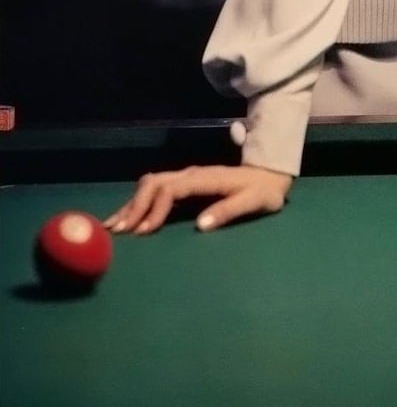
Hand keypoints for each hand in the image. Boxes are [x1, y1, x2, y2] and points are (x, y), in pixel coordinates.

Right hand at [104, 164, 293, 234]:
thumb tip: (201, 226)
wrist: (270, 173)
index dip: (155, 209)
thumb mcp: (254, 202)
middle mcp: (191, 174)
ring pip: (151, 184)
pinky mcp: (185, 184)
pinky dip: (139, 202)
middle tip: (118, 232)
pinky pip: (156, 189)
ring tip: (115, 226)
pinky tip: (129, 218)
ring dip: (133, 203)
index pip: (172, 189)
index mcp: (206, 179)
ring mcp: (187, 177)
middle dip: (135, 206)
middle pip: (154, 183)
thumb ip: (229, 211)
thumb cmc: (263, 191)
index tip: (144, 232)